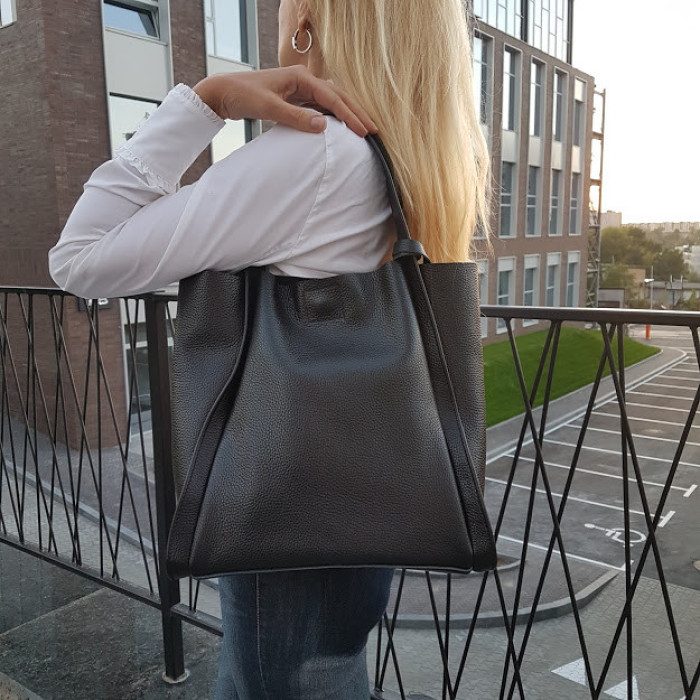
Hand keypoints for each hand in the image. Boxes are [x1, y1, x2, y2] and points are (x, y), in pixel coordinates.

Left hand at [193, 67, 376, 136]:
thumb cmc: (244, 95)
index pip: (332, 98)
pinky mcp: (295, 98)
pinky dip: (333, 116)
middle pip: (337, 96)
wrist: (224, 92)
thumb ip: (296, 118)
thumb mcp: (270, 108)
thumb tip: (324, 126)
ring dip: (347, 114)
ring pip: (331, 101)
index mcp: (300, 77)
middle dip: (356, 113)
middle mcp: (303, 79)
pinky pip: (320, 106)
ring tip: (362, 128)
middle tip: (373, 130)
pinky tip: (340, 127)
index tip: (363, 131)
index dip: (350, 116)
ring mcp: (300, 88)